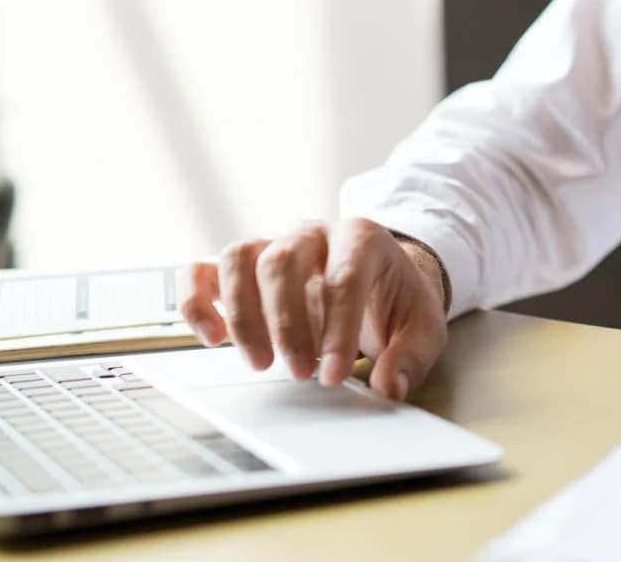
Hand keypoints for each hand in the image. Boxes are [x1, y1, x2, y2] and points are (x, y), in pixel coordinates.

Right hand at [178, 217, 449, 400]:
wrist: (381, 279)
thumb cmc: (397, 300)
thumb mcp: (424, 326)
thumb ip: (412, 356)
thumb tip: (388, 387)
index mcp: (361, 237)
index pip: (344, 277)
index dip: (337, 329)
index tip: (334, 375)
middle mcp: (312, 233)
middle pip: (281, 262)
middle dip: (287, 324)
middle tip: (300, 373)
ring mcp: (273, 243)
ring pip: (238, 258)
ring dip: (241, 315)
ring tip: (260, 363)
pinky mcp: (243, 266)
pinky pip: (202, 270)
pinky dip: (197, 302)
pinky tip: (212, 338)